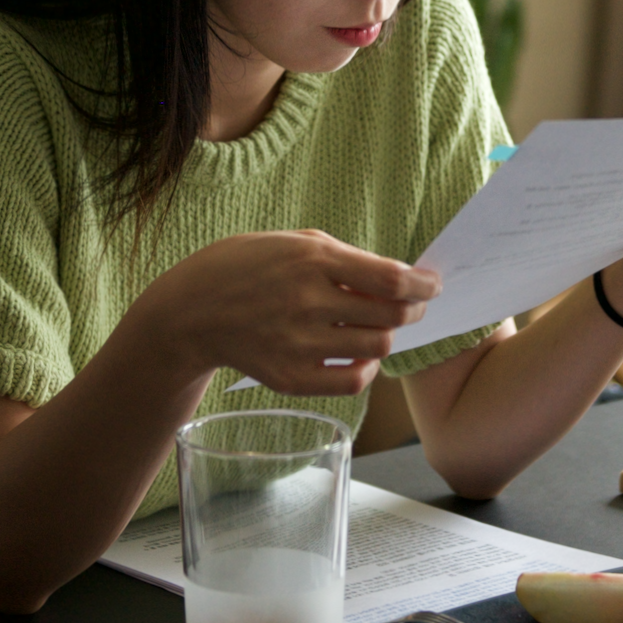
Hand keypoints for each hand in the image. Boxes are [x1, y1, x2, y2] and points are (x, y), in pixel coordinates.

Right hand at [131, 229, 439, 396]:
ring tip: (376, 325)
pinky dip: (366, 368)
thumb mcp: (290, 242)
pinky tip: (358, 355)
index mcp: (312, 260)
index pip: (392, 279)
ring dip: (387, 334)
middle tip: (411, 304)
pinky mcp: (291, 377)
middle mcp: (308, 302)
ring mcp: (299, 343)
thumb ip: (343, 257)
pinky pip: (352, 380)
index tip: (432, 285)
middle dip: (412, 308)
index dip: (423, 284)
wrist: (190, 311)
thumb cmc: (243, 267)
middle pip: (392, 315)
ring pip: (378, 346)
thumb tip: (397, 278)